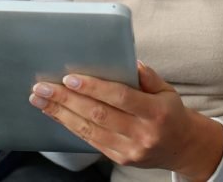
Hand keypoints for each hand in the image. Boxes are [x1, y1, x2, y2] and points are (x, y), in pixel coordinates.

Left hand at [30, 61, 222, 179]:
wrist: (182, 147)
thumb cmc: (170, 112)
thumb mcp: (167, 90)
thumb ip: (148, 76)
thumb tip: (129, 62)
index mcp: (155, 112)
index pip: (120, 97)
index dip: (93, 88)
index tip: (69, 78)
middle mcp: (142, 133)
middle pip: (98, 115)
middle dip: (66, 100)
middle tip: (42, 87)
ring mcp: (130, 149)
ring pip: (89, 130)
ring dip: (61, 114)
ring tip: (40, 100)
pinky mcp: (120, 159)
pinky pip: (90, 141)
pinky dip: (70, 125)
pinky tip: (57, 114)